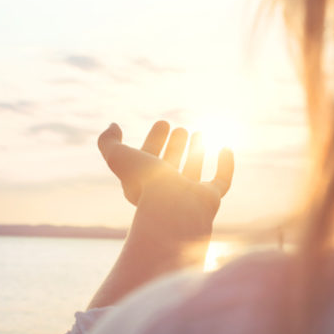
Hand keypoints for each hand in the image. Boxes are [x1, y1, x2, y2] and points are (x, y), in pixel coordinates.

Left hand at [86, 121, 233, 307]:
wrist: (173, 210)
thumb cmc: (145, 184)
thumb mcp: (118, 157)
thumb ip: (108, 141)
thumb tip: (113, 126)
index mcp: (144, 183)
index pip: (149, 159)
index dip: (154, 140)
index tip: (162, 122)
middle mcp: (167, 191)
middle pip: (171, 165)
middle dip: (175, 145)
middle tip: (180, 129)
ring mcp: (189, 196)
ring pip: (193, 171)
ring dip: (196, 151)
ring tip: (199, 133)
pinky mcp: (210, 199)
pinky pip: (221, 181)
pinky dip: (225, 164)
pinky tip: (225, 146)